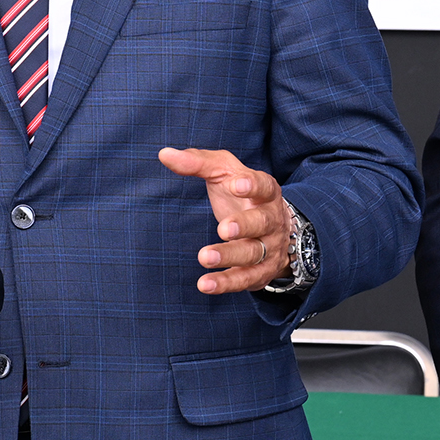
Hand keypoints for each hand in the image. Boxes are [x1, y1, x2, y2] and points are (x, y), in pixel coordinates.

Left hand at [159, 146, 290, 293]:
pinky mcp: (260, 272)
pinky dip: (226, 283)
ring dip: (229, 256)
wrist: (274, 228)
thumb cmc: (240, 194)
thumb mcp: (224, 171)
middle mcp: (272, 220)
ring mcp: (269, 248)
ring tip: (204, 257)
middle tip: (223, 228)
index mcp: (266, 192)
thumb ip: (197, 161)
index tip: (236, 184)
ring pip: (253, 254)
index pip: (264, 186)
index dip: (252, 185)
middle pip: (262, 222)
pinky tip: (205, 284)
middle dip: (243, 225)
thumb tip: (165, 154)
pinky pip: (245, 279)